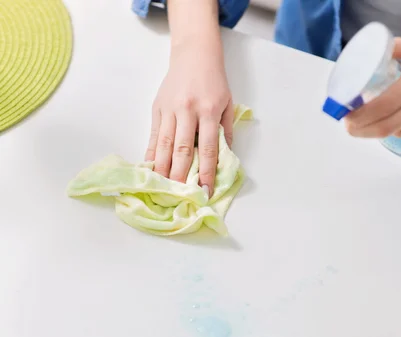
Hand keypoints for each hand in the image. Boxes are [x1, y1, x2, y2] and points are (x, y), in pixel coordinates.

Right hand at [146, 50, 232, 195]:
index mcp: (208, 111)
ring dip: (164, 168)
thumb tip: (224, 159)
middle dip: (181, 174)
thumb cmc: (214, 82)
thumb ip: (225, 131)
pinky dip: (151, 153)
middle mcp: (188, 110)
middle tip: (180, 194)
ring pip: (165, 144)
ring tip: (163, 187)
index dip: (207, 171)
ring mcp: (170, 109)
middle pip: (183, 149)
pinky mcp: (157, 108)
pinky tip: (150, 168)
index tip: (205, 190)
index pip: (208, 148)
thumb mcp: (227, 104)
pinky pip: (154, 135)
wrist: (194, 55)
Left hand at [345, 38, 400, 138]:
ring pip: (396, 131)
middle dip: (361, 129)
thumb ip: (394, 49)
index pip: (384, 104)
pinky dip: (394, 128)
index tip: (345, 115)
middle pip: (387, 124)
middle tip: (348, 126)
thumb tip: (367, 57)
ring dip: (373, 131)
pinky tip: (387, 121)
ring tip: (360, 126)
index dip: (361, 114)